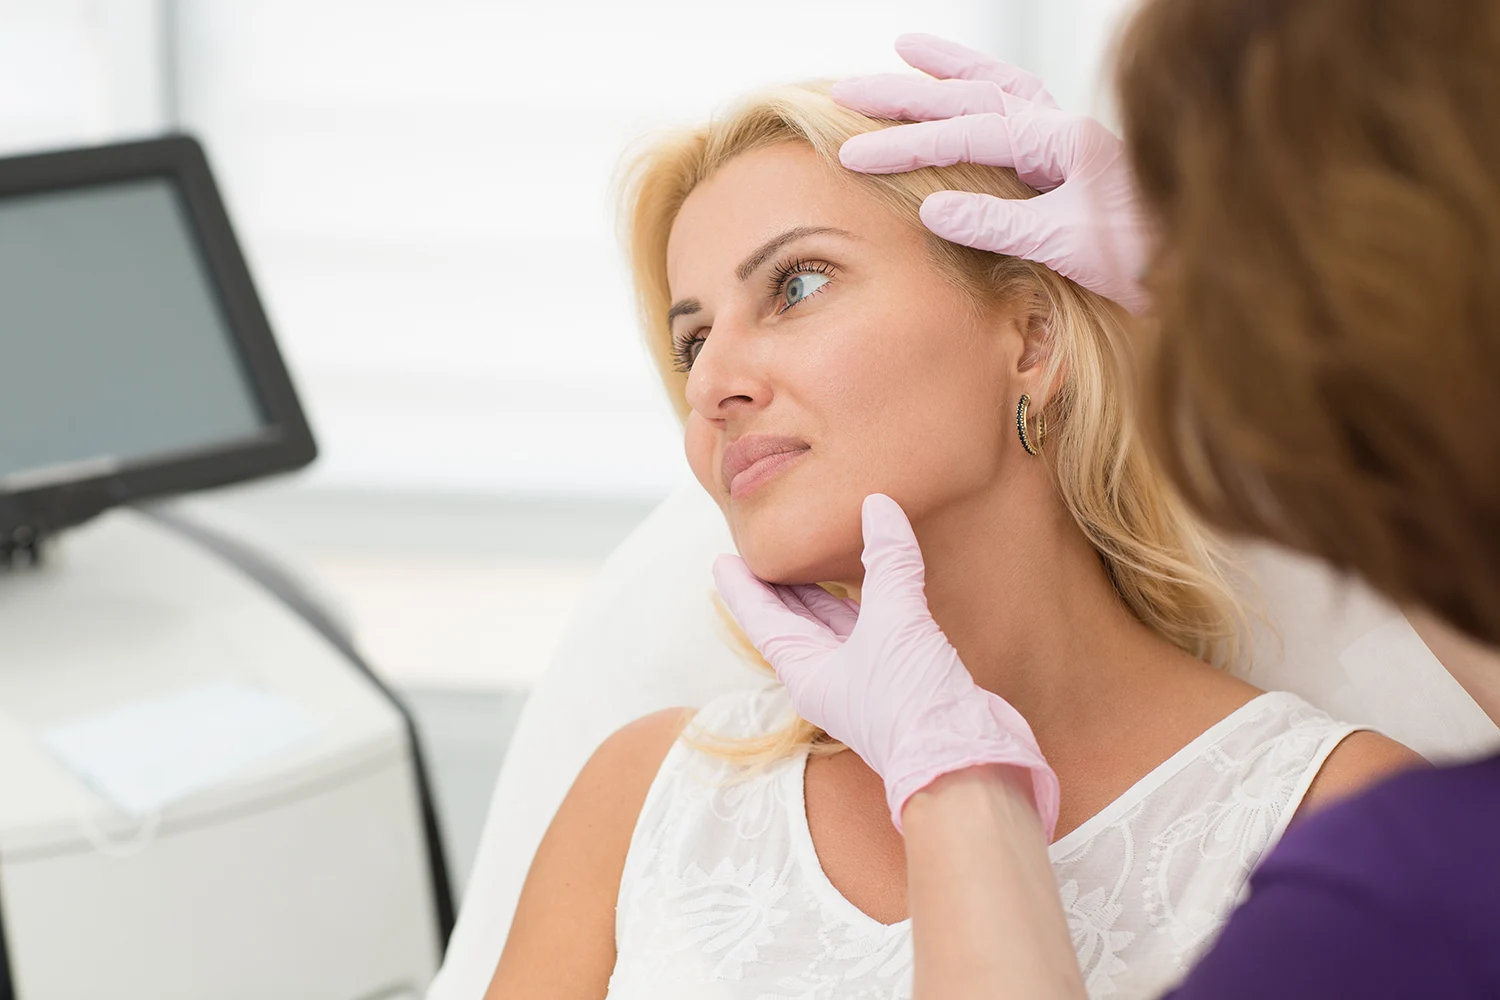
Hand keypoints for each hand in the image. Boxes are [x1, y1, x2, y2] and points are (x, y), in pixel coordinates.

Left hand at [712, 493, 1058, 837]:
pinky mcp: (899, 681)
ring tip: (813, 558)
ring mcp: (864, 682)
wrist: (961, 763)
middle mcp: (828, 678)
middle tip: (766, 550)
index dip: (742, 588)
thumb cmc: (911, 702)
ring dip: (824, 594)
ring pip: (835, 628)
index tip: (720, 561)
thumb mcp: (895, 621)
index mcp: (806, 671)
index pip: (762, 620)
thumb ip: (887, 562)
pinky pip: (874, 632)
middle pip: (793, 623)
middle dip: (781, 587)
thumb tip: (878, 506)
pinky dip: (870, 603)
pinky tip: (878, 586)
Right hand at [832, 33, 1150, 313]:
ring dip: (949, 71)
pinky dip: (986, 95)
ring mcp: (1068, 142)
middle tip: (846, 89)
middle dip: (905, 94)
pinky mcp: (1072, 162)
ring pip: (998, 91)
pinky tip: (967, 89)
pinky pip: (1019, 112)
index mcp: (1061, 140)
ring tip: (905, 49)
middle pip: (971, 98)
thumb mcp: (1064, 245)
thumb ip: (998, 223)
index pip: (965, 134)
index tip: (853, 154)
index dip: (905, 144)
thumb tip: (930, 208)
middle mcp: (1064, 128)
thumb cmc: (1145, 260)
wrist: (1201, 269)